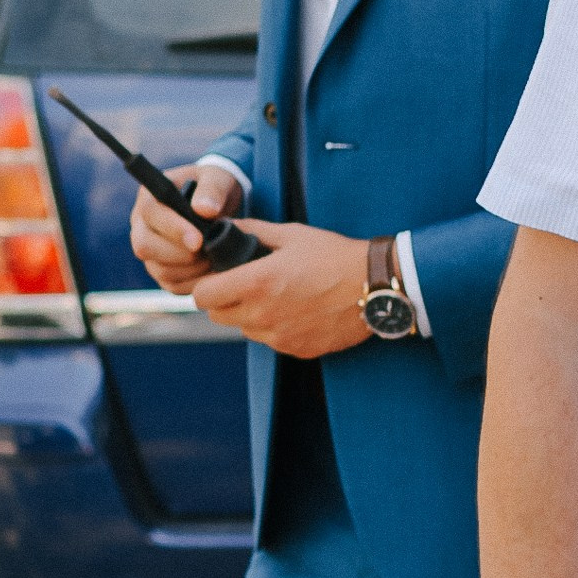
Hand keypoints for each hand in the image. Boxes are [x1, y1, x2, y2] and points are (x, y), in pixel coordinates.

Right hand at [129, 161, 235, 290]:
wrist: (217, 206)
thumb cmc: (213, 188)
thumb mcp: (217, 178)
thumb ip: (212, 189)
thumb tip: (204, 210)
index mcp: (150, 198)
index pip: (151, 215)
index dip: (174, 230)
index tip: (198, 240)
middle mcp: (142, 225)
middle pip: (144, 247)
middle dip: (179, 254)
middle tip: (208, 252)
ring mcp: (149, 249)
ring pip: (159, 270)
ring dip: (190, 270)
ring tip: (214, 258)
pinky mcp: (162, 269)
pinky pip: (172, 285)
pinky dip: (194, 284)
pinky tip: (211, 272)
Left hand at [188, 220, 375, 357]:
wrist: (375, 286)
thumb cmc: (334, 256)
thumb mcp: (292, 234)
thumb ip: (252, 231)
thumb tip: (225, 227)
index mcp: (256, 283)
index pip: (202, 296)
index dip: (206, 286)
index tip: (218, 279)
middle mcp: (263, 315)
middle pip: (218, 316)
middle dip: (226, 300)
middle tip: (247, 286)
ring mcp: (279, 337)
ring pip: (244, 330)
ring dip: (250, 316)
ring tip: (278, 297)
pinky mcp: (296, 350)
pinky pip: (271, 341)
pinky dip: (275, 329)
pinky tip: (297, 311)